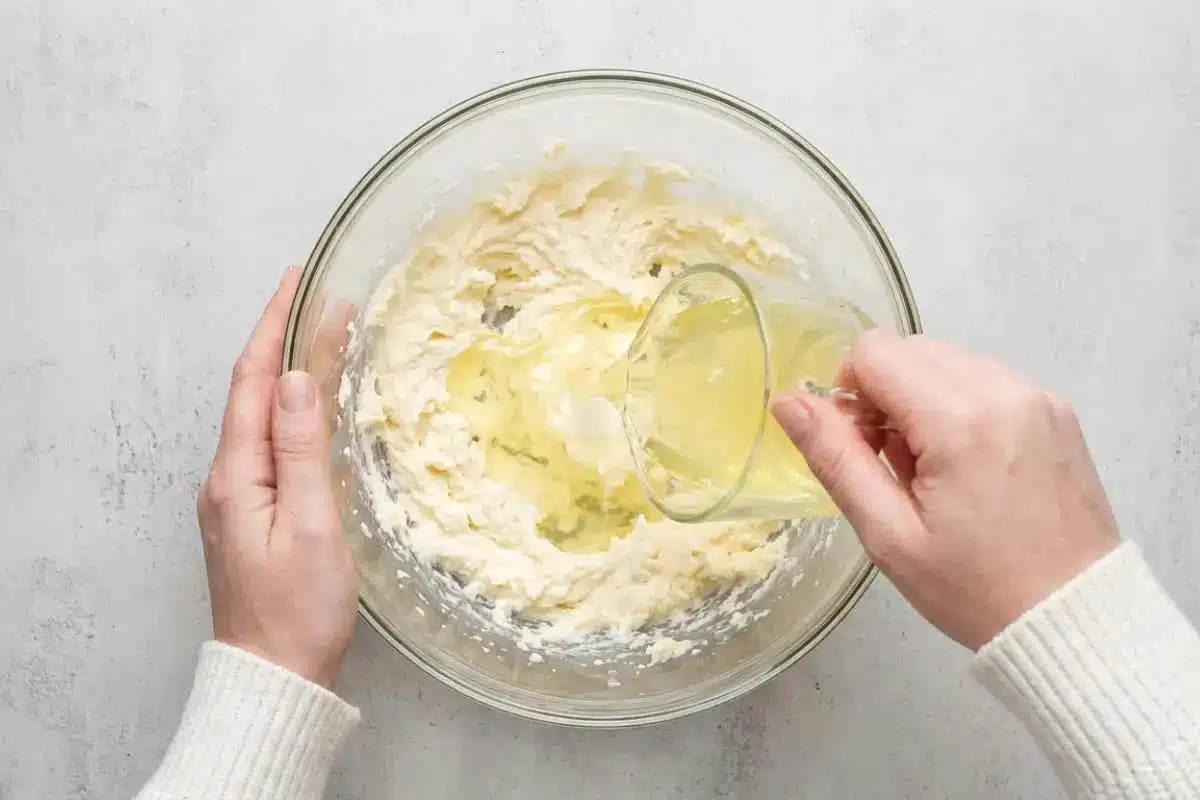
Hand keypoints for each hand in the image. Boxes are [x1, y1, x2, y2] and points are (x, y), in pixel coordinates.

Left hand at [197, 267, 356, 686]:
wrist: (277, 675)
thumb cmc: (299, 609)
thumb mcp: (309, 525)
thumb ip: (301, 448)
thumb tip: (296, 378)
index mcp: (237, 475)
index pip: (253, 382)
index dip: (275, 327)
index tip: (298, 279)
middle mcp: (229, 478)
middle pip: (254, 392)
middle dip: (282, 338)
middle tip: (317, 296)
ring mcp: (240, 498)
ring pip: (264, 416)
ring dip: (290, 372)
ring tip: (321, 336)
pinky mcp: (257, 515)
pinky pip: (274, 445)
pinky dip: (296, 411)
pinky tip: (317, 406)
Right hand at [773, 331, 1118, 650]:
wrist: (1075, 619)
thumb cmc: (975, 590)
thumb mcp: (888, 535)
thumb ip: (835, 458)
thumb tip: (789, 402)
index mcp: (959, 421)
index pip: (874, 352)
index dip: (849, 393)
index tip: (862, 448)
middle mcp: (1004, 391)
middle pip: (910, 349)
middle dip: (885, 396)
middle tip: (894, 466)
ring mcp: (1038, 397)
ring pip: (947, 361)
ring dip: (922, 401)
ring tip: (934, 471)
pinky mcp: (1057, 410)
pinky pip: (986, 380)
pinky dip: (961, 407)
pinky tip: (968, 466)